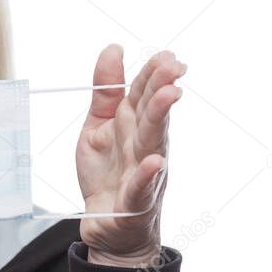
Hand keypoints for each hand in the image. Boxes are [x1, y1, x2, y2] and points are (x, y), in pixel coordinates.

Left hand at [75, 44, 185, 267]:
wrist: (106, 224)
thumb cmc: (106, 173)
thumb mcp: (97, 126)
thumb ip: (105, 91)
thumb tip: (114, 48)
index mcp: (133, 126)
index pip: (144, 95)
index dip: (154, 75)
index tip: (167, 55)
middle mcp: (143, 146)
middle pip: (152, 114)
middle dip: (161, 89)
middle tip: (174, 66)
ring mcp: (142, 173)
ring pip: (152, 143)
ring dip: (160, 119)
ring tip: (170, 96)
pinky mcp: (135, 201)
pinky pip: (141, 187)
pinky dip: (147, 175)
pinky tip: (155, 162)